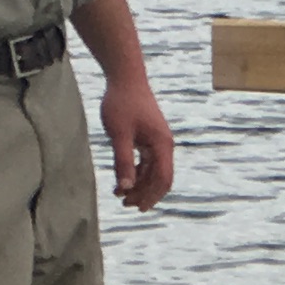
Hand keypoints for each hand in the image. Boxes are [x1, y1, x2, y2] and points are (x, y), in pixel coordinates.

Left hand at [103, 76, 175, 210]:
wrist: (125, 77)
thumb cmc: (121, 103)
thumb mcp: (119, 134)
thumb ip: (123, 162)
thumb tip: (125, 188)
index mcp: (162, 144)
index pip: (163, 178)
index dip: (151, 196)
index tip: (137, 207)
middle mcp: (164, 145)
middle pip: (160, 178)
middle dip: (144, 194)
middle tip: (125, 205)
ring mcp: (158, 142)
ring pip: (153, 172)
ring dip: (139, 185)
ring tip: (120, 195)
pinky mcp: (149, 138)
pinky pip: (147, 162)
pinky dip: (136, 173)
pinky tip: (123, 179)